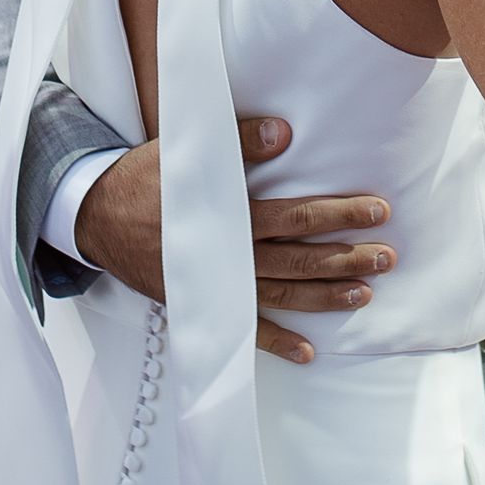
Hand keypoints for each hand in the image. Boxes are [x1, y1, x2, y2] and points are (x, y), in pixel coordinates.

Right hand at [72, 118, 395, 367]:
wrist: (96, 219)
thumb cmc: (145, 180)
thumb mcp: (185, 151)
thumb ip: (236, 142)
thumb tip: (284, 132)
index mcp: (228, 216)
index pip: (295, 216)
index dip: (338, 214)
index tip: (377, 210)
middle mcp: (229, 256)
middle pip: (298, 259)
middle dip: (346, 258)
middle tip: (388, 256)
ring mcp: (219, 286)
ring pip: (282, 294)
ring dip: (325, 297)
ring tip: (365, 295)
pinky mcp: (207, 303)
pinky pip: (246, 329)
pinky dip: (277, 343)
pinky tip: (309, 352)